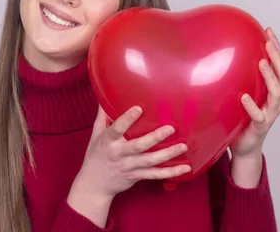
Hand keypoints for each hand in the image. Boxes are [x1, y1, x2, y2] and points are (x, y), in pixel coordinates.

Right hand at [67, 105, 189, 226]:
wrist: (94, 183)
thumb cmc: (95, 155)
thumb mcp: (95, 134)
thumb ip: (103, 116)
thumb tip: (106, 95)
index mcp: (108, 141)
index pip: (117, 128)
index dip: (127, 119)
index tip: (138, 108)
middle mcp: (119, 153)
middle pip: (138, 146)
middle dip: (155, 137)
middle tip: (170, 128)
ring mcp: (129, 166)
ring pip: (150, 161)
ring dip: (168, 154)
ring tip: (183, 146)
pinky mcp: (137, 176)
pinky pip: (155, 175)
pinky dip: (171, 172)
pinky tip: (185, 168)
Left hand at [230, 27, 279, 158]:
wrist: (244, 147)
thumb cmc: (242, 118)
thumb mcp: (242, 94)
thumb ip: (239, 78)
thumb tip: (222, 55)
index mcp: (273, 91)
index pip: (279, 66)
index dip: (276, 48)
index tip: (268, 31)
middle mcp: (276, 101)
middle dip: (278, 57)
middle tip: (269, 42)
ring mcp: (270, 114)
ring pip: (276, 93)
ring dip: (269, 76)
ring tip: (261, 62)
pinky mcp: (260, 126)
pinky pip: (258, 115)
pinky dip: (252, 105)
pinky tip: (243, 96)